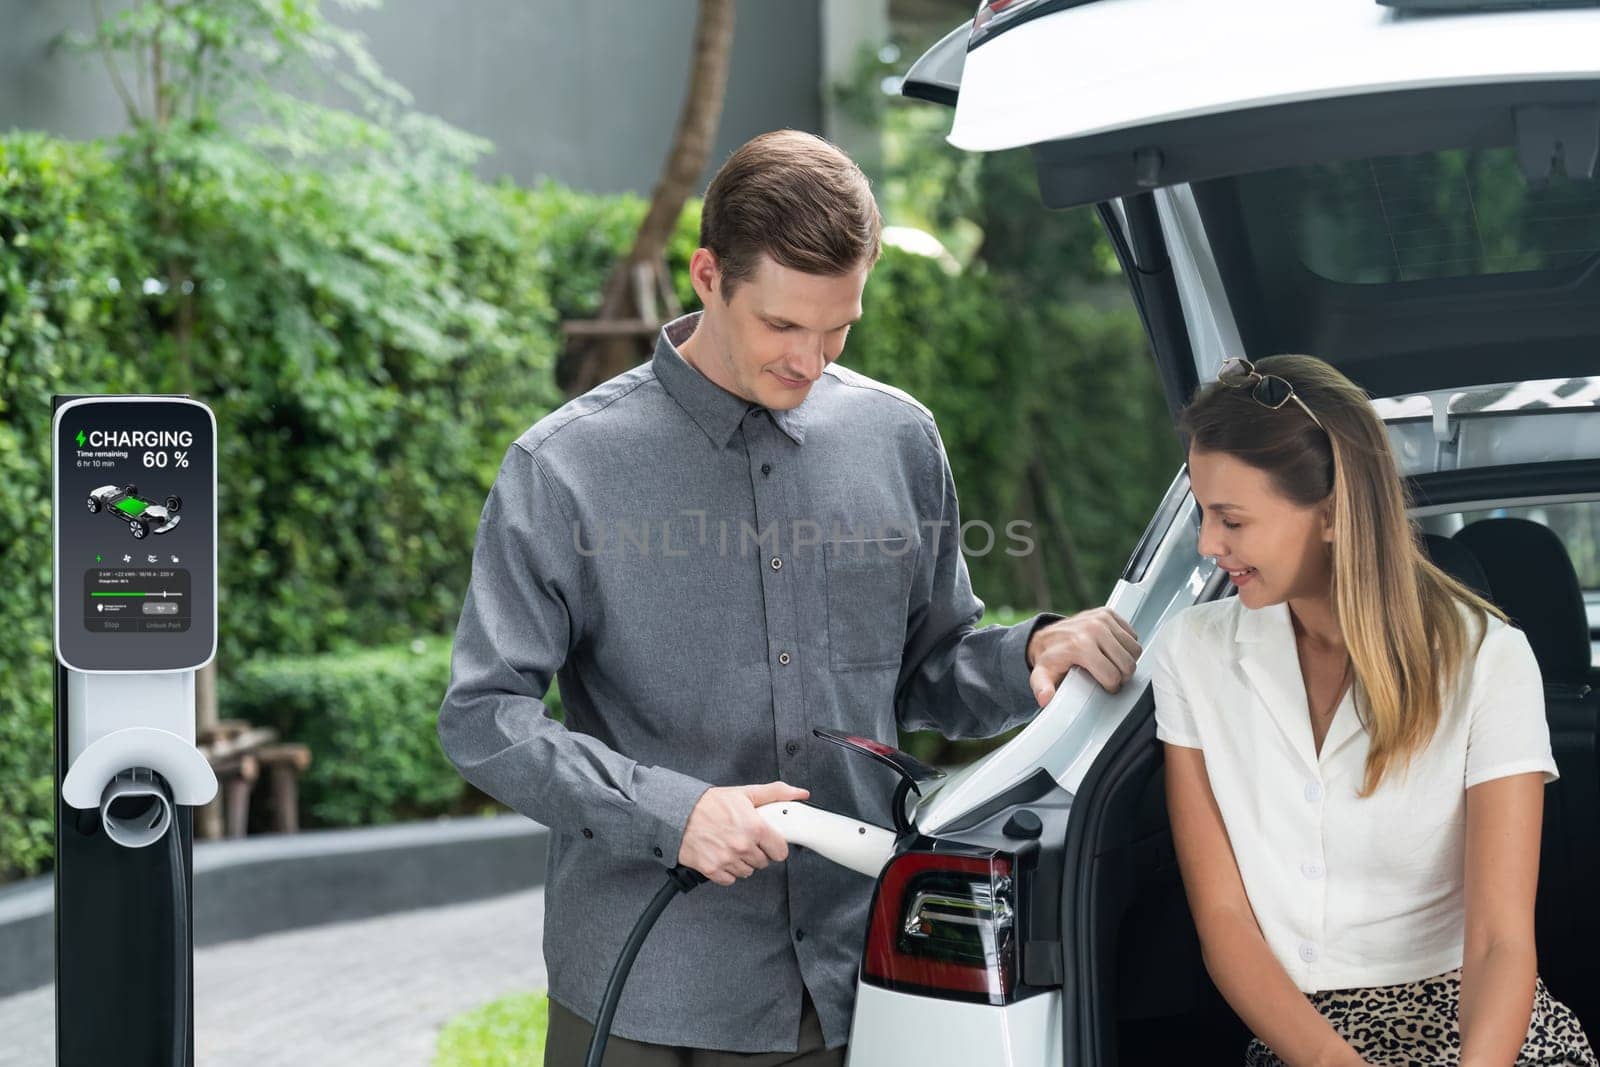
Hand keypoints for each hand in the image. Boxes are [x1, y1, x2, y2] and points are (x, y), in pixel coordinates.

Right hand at [678, 780, 809, 886]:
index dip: (775, 846)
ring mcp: (727, 860)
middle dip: (758, 852)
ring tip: (731, 845)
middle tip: (746, 839)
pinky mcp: (712, 870)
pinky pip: (730, 879)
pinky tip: (721, 855)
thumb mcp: (745, 793)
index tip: (769, 841)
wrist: (678, 813)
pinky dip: (727, 870)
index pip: (780, 851)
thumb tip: (800, 793)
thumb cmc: (710, 803)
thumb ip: (776, 793)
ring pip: (748, 871)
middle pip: (764, 862)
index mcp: (754, 827)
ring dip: (743, 861)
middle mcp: (742, 846)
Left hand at [1026, 606, 1140, 703]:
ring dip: (1126, 661)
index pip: (1112, 675)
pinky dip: (1126, 646)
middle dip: (1122, 676)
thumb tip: (1045, 698)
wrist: (1047, 636)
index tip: (1105, 686)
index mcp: (1080, 645)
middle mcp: (1093, 629)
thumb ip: (1043, 688)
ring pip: (1134, 650)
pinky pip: (1133, 636)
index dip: (1111, 686)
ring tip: (1113, 664)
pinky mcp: (1108, 613)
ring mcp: (1102, 619)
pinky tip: (1113, 650)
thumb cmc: (1049, 658)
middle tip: (1111, 676)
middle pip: (1127, 664)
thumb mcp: (1042, 675)